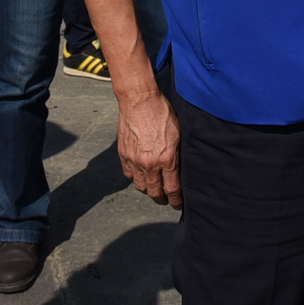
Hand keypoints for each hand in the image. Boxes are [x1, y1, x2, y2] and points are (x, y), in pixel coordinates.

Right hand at [116, 87, 181, 208]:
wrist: (140, 100)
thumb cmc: (162, 112)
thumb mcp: (179, 133)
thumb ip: (177, 154)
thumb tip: (179, 169)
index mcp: (167, 159)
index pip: (172, 189)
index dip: (175, 200)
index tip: (177, 204)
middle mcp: (150, 164)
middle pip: (155, 192)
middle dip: (161, 198)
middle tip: (165, 199)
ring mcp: (135, 160)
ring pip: (140, 186)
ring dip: (147, 189)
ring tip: (153, 188)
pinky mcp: (124, 155)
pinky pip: (129, 175)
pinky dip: (135, 177)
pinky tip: (140, 174)